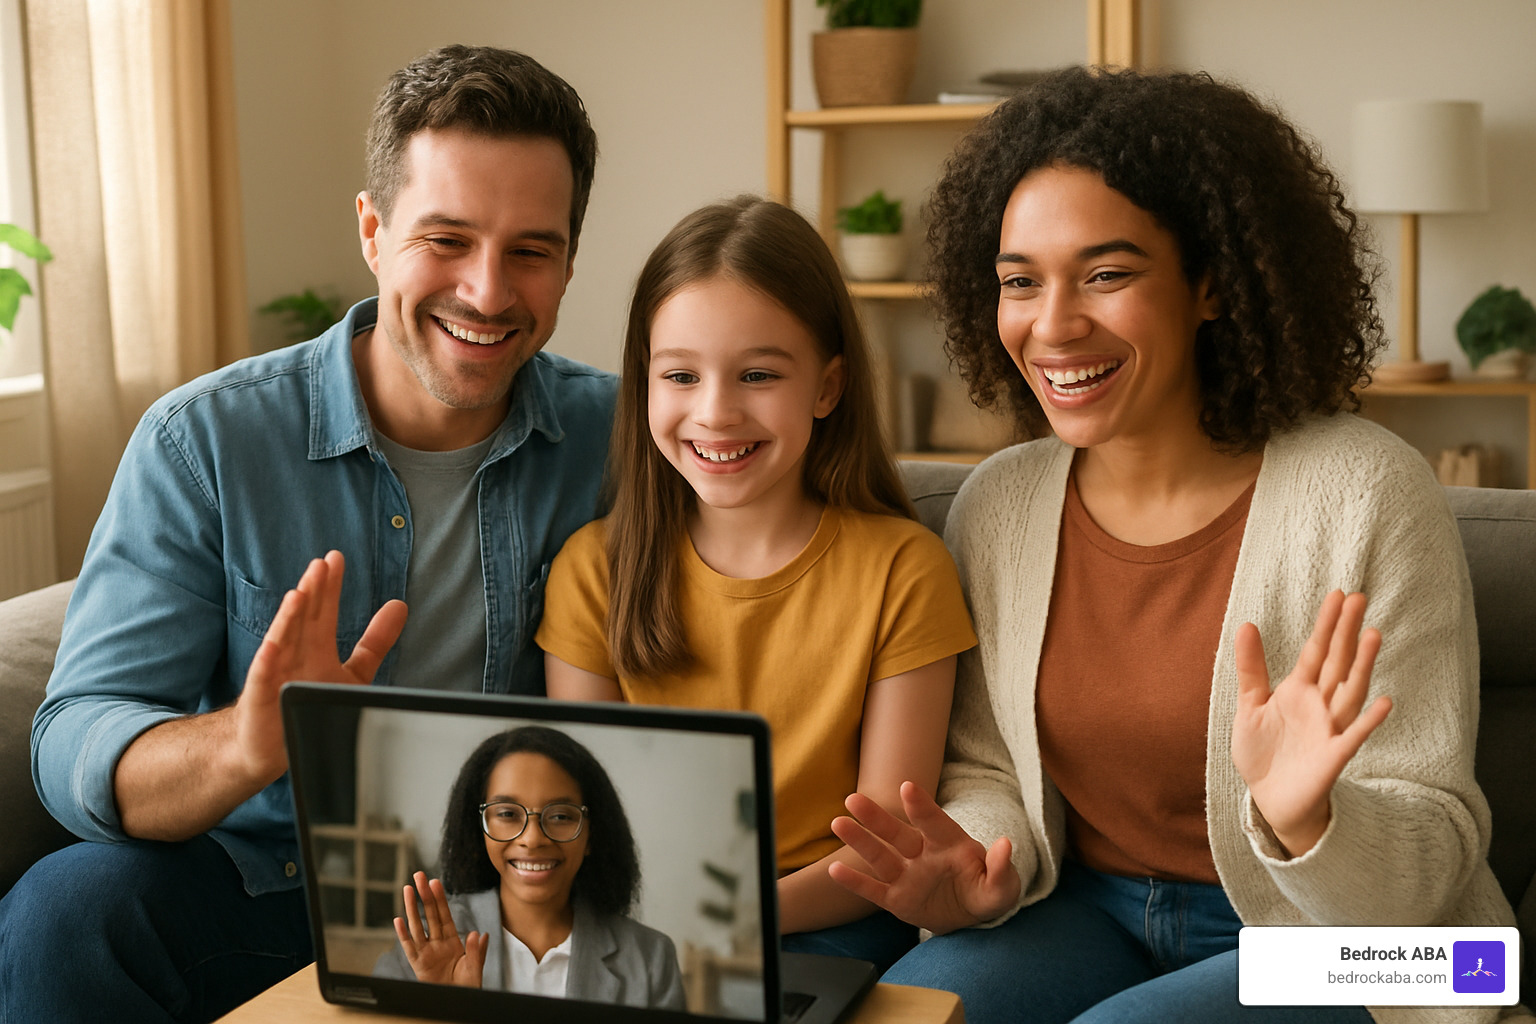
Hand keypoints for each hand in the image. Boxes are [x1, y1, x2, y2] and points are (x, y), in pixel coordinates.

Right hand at [234, 550, 407, 786]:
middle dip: (314, 591)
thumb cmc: (309, 702)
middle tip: (323, 564)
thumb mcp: (352, 672)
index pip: (324, 610)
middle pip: (305, 617)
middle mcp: (296, 653)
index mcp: (317, 646)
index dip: (330, 586)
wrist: (270, 745)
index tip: (336, 558)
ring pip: (284, 639)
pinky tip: (274, 644)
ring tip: (301, 593)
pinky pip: (265, 677)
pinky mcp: (263, 696)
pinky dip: (270, 660)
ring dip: (291, 617)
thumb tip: (400, 606)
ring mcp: (277, 672)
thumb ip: (375, 642)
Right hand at [394, 872, 487, 987]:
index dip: (440, 899)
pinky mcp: (418, 964)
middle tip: (418, 876)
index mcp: (452, 941)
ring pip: (417, 926)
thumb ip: (476, 951)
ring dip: (412, 908)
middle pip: (429, 915)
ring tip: (407, 889)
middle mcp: (437, 943)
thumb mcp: (475, 967)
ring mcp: (426, 953)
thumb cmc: (467, 986)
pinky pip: (409, 947)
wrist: (457, 1002)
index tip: (435, 882)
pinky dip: (403, 935)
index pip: (444, 915)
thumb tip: (478, 934)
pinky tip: (398, 921)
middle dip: (424, 896)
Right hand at [826, 781, 1019, 934]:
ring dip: (860, 840)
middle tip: (853, 799)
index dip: (922, 806)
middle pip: (898, 833)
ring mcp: (908, 876)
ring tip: (838, 823)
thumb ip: (1002, 868)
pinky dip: (855, 882)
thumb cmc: (987, 893)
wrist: (971, 917)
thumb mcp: (1003, 888)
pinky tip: (835, 869)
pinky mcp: (897, 899)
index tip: (907, 787)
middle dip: (877, 817)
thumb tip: (1006, 844)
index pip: (934, 823)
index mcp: (950, 845)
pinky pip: (873, 890)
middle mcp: (923, 855)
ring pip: (880, 856)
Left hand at [1232, 590, 1391, 856]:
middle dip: (1347, 632)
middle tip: (1359, 598)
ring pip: (1351, 691)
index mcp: (1298, 690)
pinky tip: (1385, 702)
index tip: (1339, 594)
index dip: (1326, 624)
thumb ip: (1250, 669)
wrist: (1270, 798)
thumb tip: (1245, 624)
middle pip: (1337, 662)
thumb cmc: (1263, 751)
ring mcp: (1330, 728)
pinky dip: (1370, 720)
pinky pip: (1355, 735)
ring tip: (1373, 634)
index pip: (1315, 651)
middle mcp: (1320, 704)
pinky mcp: (1334, 755)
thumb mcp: (1250, 705)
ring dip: (1363, 664)